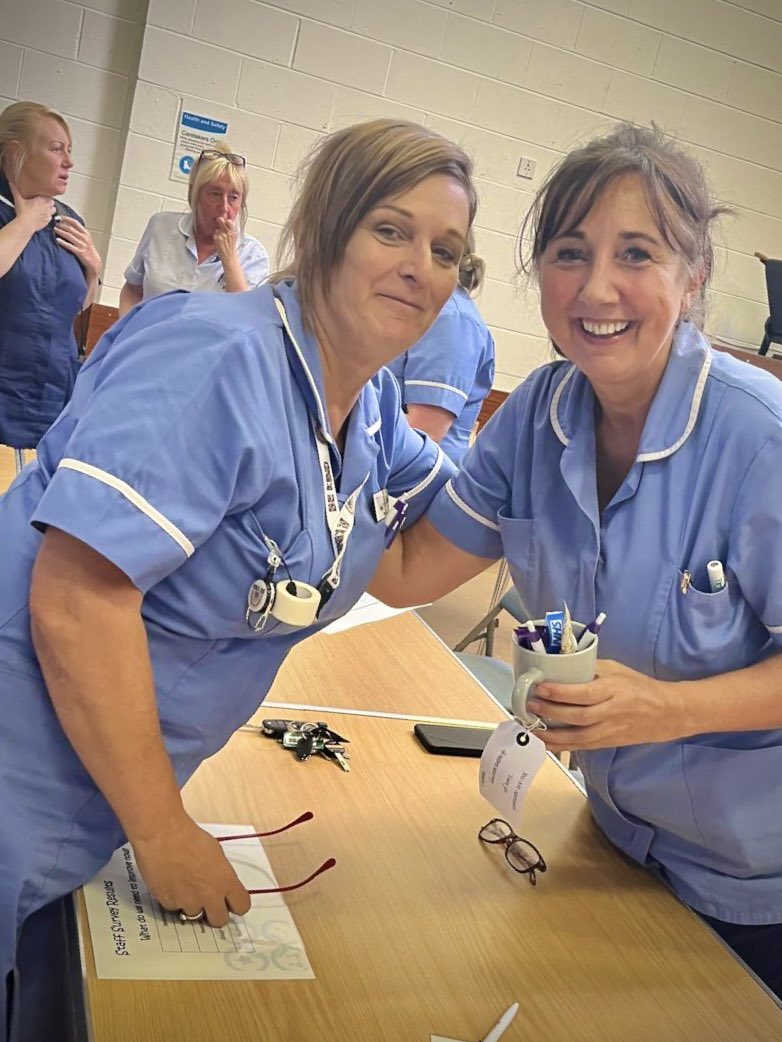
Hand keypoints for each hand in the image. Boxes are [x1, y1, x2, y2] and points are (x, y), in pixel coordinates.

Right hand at [10, 181, 54, 232]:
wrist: (26, 224)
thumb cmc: (23, 212)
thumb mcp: (18, 199)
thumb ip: (15, 190)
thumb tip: (11, 183)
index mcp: (42, 199)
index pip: (49, 195)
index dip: (46, 196)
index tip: (41, 197)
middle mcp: (47, 206)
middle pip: (52, 202)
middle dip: (49, 202)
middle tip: (43, 203)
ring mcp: (48, 214)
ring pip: (54, 210)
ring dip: (50, 209)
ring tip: (44, 209)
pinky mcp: (48, 221)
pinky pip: (51, 218)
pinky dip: (48, 217)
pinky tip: (43, 216)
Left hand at [54, 216, 101, 277]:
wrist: (95, 263)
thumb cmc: (88, 251)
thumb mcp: (86, 240)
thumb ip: (78, 233)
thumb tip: (66, 225)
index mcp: (86, 233)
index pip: (75, 223)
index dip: (66, 219)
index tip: (58, 217)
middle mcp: (85, 238)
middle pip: (71, 228)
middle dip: (61, 225)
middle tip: (54, 223)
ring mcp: (83, 245)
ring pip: (69, 236)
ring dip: (61, 232)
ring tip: (54, 230)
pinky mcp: (80, 253)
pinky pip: (70, 246)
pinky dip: (63, 242)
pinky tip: (57, 240)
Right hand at [131, 815, 250, 926]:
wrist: (162, 834)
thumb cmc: (189, 837)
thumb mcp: (216, 853)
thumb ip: (222, 875)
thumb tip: (221, 886)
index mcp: (225, 881)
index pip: (242, 906)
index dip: (236, 904)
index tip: (230, 902)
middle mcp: (209, 895)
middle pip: (220, 920)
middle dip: (215, 913)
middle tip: (209, 902)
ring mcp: (188, 902)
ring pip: (195, 915)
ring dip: (193, 905)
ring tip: (184, 885)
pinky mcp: (169, 904)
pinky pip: (176, 908)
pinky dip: (175, 899)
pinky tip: (171, 883)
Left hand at [213, 216, 238, 263]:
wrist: (229, 257)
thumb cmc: (232, 248)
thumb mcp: (235, 237)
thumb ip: (231, 229)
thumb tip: (227, 221)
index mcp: (234, 232)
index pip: (228, 221)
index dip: (226, 222)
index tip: (225, 223)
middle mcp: (228, 232)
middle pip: (220, 220)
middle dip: (219, 221)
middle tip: (219, 223)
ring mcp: (222, 235)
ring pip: (217, 229)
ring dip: (218, 233)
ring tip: (221, 239)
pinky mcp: (217, 239)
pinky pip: (214, 235)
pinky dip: (215, 238)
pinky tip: (219, 242)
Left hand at [527, 659, 685, 752]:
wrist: (668, 712)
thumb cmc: (640, 686)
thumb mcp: (617, 669)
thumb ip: (591, 668)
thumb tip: (561, 666)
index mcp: (615, 690)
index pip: (584, 693)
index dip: (561, 692)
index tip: (540, 688)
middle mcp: (612, 712)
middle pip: (579, 717)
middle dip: (551, 713)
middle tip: (530, 706)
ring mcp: (611, 731)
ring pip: (579, 737)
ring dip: (552, 735)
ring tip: (531, 729)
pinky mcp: (609, 742)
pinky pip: (583, 747)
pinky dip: (562, 747)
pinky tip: (545, 744)